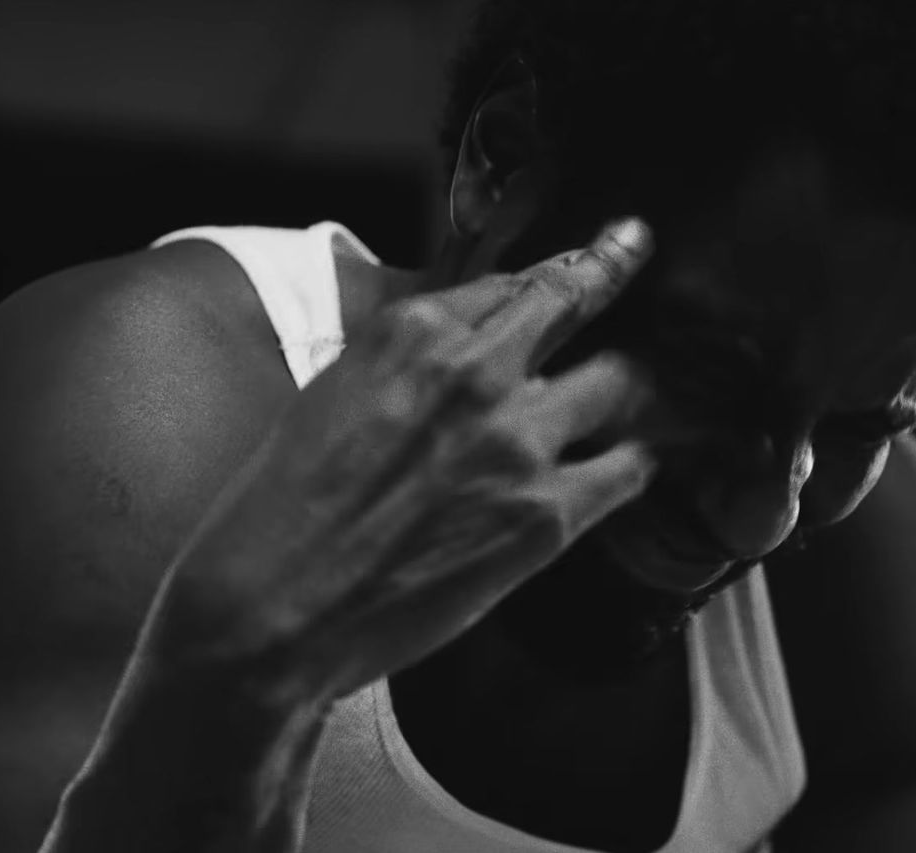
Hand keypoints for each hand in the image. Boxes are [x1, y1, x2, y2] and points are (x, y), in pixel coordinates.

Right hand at [144, 218, 660, 711]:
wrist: (272, 612)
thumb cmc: (281, 513)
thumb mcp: (332, 397)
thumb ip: (407, 362)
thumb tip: (468, 352)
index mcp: (411, 333)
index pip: (514, 280)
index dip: (563, 264)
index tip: (601, 243)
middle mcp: (474, 372)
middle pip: (576, 299)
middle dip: (615, 272)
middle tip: (638, 251)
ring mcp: (519, 441)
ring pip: (621, 381)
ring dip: (630, 386)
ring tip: (642, 393)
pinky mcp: (547, 515)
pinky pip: (629, 469)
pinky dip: (635, 462)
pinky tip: (635, 464)